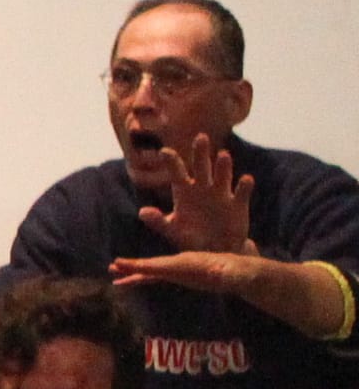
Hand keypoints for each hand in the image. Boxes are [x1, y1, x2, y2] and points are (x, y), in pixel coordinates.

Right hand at [109, 248, 260, 297]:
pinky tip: (128, 283)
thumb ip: (229, 274)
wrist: (243, 272)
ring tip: (113, 277)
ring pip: (151, 271)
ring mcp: (177, 269)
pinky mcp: (178, 276)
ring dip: (132, 273)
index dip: (141, 265)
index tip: (121, 263)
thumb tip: (223, 273)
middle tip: (112, 267)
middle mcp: (179, 262)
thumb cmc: (240, 273)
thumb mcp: (235, 274)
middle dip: (132, 266)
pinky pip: (155, 277)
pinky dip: (141, 279)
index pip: (162, 264)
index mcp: (189, 261)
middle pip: (152, 265)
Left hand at [136, 134, 254, 252]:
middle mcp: (203, 188)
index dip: (171, 162)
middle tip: (201, 137)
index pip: (177, 172)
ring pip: (222, 175)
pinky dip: (244, 186)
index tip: (164, 151)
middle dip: (201, 153)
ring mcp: (221, 194)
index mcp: (184, 191)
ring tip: (223, 155)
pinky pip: (241, 192)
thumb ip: (158, 221)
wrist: (215, 250)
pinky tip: (246, 179)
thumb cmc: (190, 237)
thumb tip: (142, 212)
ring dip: (223, 166)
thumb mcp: (173, 231)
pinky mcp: (238, 204)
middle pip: (202, 166)